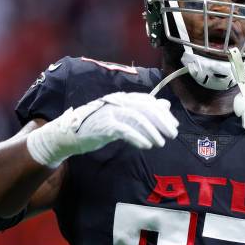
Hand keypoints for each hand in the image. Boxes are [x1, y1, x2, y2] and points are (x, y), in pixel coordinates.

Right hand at [26, 92, 178, 166]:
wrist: (70, 134)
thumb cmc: (99, 126)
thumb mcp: (122, 117)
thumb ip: (143, 111)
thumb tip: (165, 105)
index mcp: (123, 98)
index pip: (148, 101)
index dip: (163, 113)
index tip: (174, 125)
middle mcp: (117, 102)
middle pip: (145, 107)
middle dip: (162, 121)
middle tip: (173, 134)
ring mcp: (109, 112)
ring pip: (137, 118)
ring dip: (152, 131)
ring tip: (160, 143)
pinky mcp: (103, 125)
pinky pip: (124, 130)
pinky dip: (138, 137)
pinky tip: (146, 146)